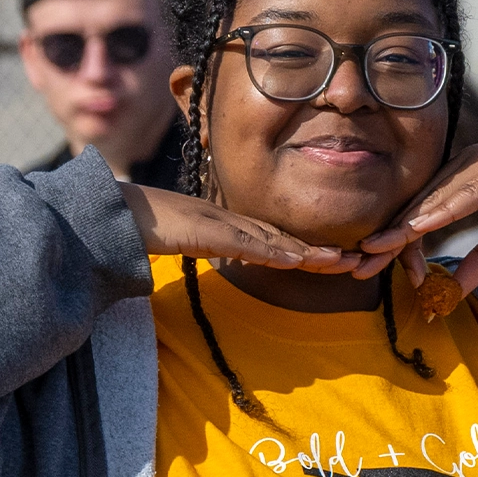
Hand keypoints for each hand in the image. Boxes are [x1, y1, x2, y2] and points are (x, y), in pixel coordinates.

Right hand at [119, 184, 358, 273]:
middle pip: (287, 240)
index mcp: (232, 227)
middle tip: (357, 260)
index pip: (278, 241)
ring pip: (278, 242)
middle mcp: (235, 224)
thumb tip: (232, 258)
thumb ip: (212, 247)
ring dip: (311, 255)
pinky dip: (277, 254)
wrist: (120, 214)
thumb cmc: (149, 227)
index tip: (335, 260)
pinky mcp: (212, 233)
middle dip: (322, 252)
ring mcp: (225, 226)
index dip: (308, 251)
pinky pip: (251, 246)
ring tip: (343, 262)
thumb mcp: (189, 242)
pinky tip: (299, 260)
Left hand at [358, 135, 477, 293]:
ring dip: (403, 229)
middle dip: (387, 239)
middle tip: (359, 266)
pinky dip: (439, 213)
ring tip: (378, 250)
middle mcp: (462, 169)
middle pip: (416, 208)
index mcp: (460, 181)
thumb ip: (477, 264)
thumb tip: (449, 294)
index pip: (418, 214)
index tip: (377, 269)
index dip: (398, 243)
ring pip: (431, 202)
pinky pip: (463, 195)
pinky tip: (417, 229)